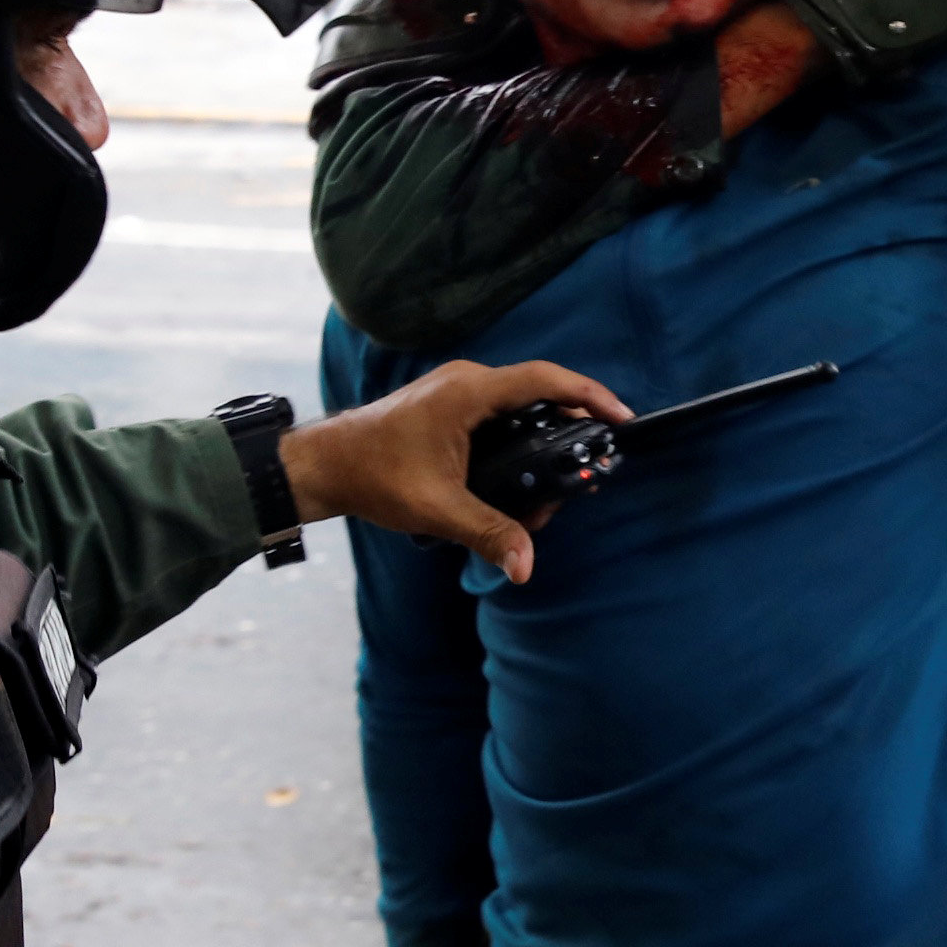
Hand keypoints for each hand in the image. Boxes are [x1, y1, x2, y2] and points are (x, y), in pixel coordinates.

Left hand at [279, 359, 630, 583]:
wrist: (324, 465)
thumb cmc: (373, 474)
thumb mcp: (437, 508)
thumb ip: (487, 532)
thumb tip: (525, 566)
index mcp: (468, 393)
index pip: (544, 380)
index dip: (589, 394)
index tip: (621, 417)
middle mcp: (468, 384)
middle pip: (540, 397)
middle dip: (569, 434)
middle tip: (584, 476)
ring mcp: (458, 394)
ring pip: (521, 411)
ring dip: (543, 446)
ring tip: (549, 496)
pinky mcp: (452, 409)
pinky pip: (501, 419)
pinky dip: (520, 446)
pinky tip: (521, 486)